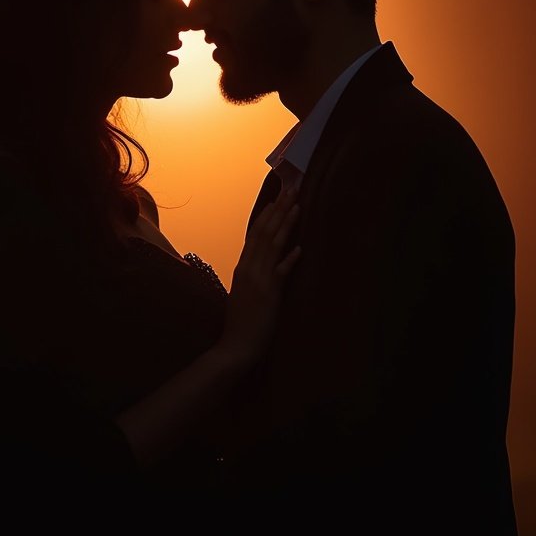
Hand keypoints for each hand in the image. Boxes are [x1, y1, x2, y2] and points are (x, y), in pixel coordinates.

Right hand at [219, 179, 301, 369]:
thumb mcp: (245, 292)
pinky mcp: (269, 294)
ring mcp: (258, 280)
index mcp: (243, 266)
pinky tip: (300, 248)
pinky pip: (281, 272)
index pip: (255, 232)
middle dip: (279, 209)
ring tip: (298, 205)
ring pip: (273, 244)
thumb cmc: (241, 322)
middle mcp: (249, 268)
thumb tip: (270, 262)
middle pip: (265, 231)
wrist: (235, 346)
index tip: (278, 197)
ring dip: (286, 224)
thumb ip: (255, 275)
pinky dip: (290, 259)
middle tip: (292, 189)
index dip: (268, 213)